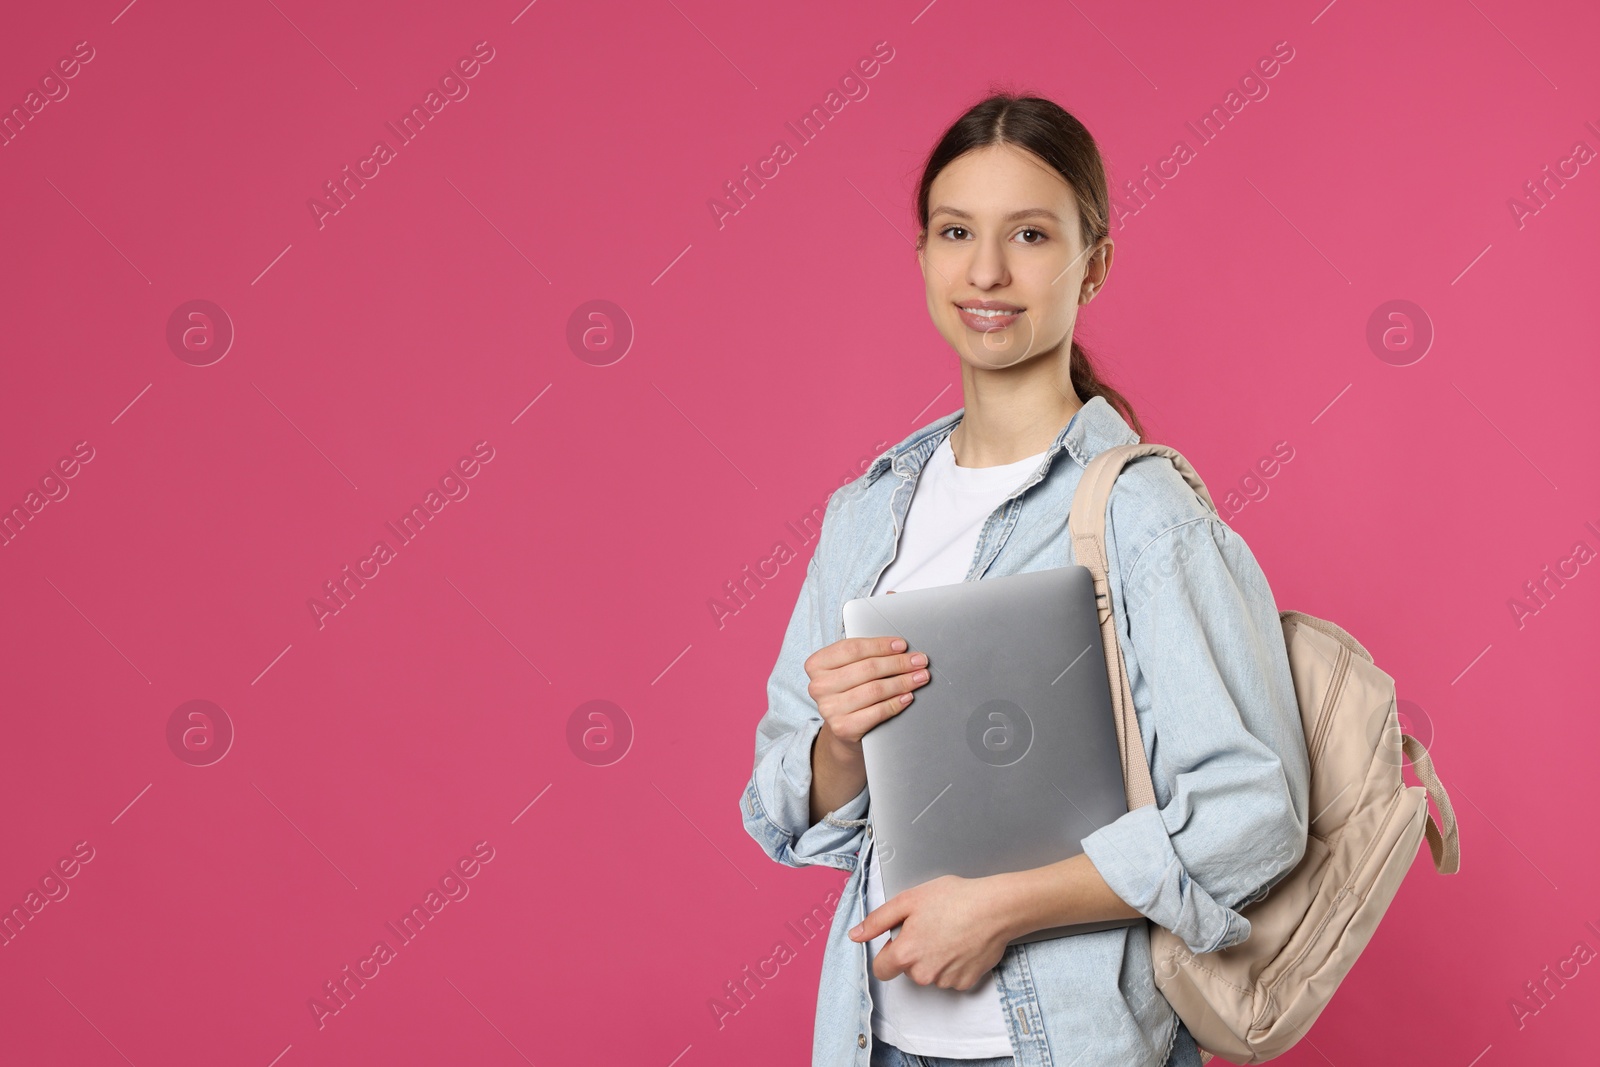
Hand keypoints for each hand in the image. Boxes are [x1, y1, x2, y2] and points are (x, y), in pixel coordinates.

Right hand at [804, 630, 930, 749]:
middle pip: (868, 669)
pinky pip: (877, 711)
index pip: (853, 649)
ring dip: (903, 682)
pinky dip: (896, 703)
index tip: (902, 646)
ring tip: (919, 677)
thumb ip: (866, 655)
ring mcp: (829, 708)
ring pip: (875, 689)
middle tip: (919, 661)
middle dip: (899, 663)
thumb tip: (899, 648)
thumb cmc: (848, 690)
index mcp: (817, 664)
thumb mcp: (848, 667)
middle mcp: (819, 686)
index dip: (881, 645)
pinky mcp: (843, 727)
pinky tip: (907, 696)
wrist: (842, 726)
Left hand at [847, 874, 1012, 990]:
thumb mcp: (908, 900)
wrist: (995, 908)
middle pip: (907, 969)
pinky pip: (951, 977)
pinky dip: (954, 964)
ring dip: (935, 958)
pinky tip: (963, 943)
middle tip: (931, 927)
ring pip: (930, 974)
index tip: (901, 938)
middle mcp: (924, 974)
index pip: (881, 969)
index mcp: (906, 954)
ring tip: (950, 932)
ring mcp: (946, 981)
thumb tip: (855, 936)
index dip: (888, 952)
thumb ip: (877, 921)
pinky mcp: (966, 983)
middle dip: (914, 952)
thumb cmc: (954, 899)